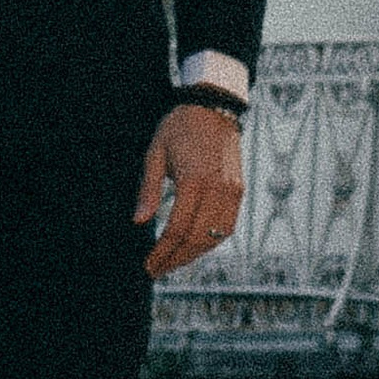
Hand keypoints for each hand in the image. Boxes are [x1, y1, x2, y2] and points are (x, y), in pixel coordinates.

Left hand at [134, 102, 245, 279]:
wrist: (213, 108)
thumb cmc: (179, 129)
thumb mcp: (155, 154)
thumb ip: (148, 190)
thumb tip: (139, 221)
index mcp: (194, 180)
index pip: (178, 229)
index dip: (162, 252)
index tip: (148, 265)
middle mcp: (217, 189)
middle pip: (198, 238)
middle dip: (175, 259)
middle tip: (156, 270)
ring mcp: (232, 190)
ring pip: (215, 236)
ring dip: (194, 254)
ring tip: (173, 262)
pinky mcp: (239, 190)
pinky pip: (227, 225)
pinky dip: (211, 241)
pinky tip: (195, 245)